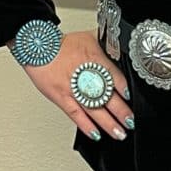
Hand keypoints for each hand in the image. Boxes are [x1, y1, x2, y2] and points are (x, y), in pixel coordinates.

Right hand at [15, 29, 134, 141]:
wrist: (39, 48)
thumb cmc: (64, 44)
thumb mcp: (91, 36)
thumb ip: (107, 42)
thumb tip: (120, 44)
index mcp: (95, 59)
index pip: (115, 77)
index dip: (125, 89)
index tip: (131, 99)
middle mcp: (86, 75)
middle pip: (108, 97)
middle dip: (121, 111)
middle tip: (131, 122)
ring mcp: (74, 88)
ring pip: (94, 109)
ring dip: (108, 123)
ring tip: (119, 133)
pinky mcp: (62, 97)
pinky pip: (76, 114)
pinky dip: (86, 125)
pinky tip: (96, 134)